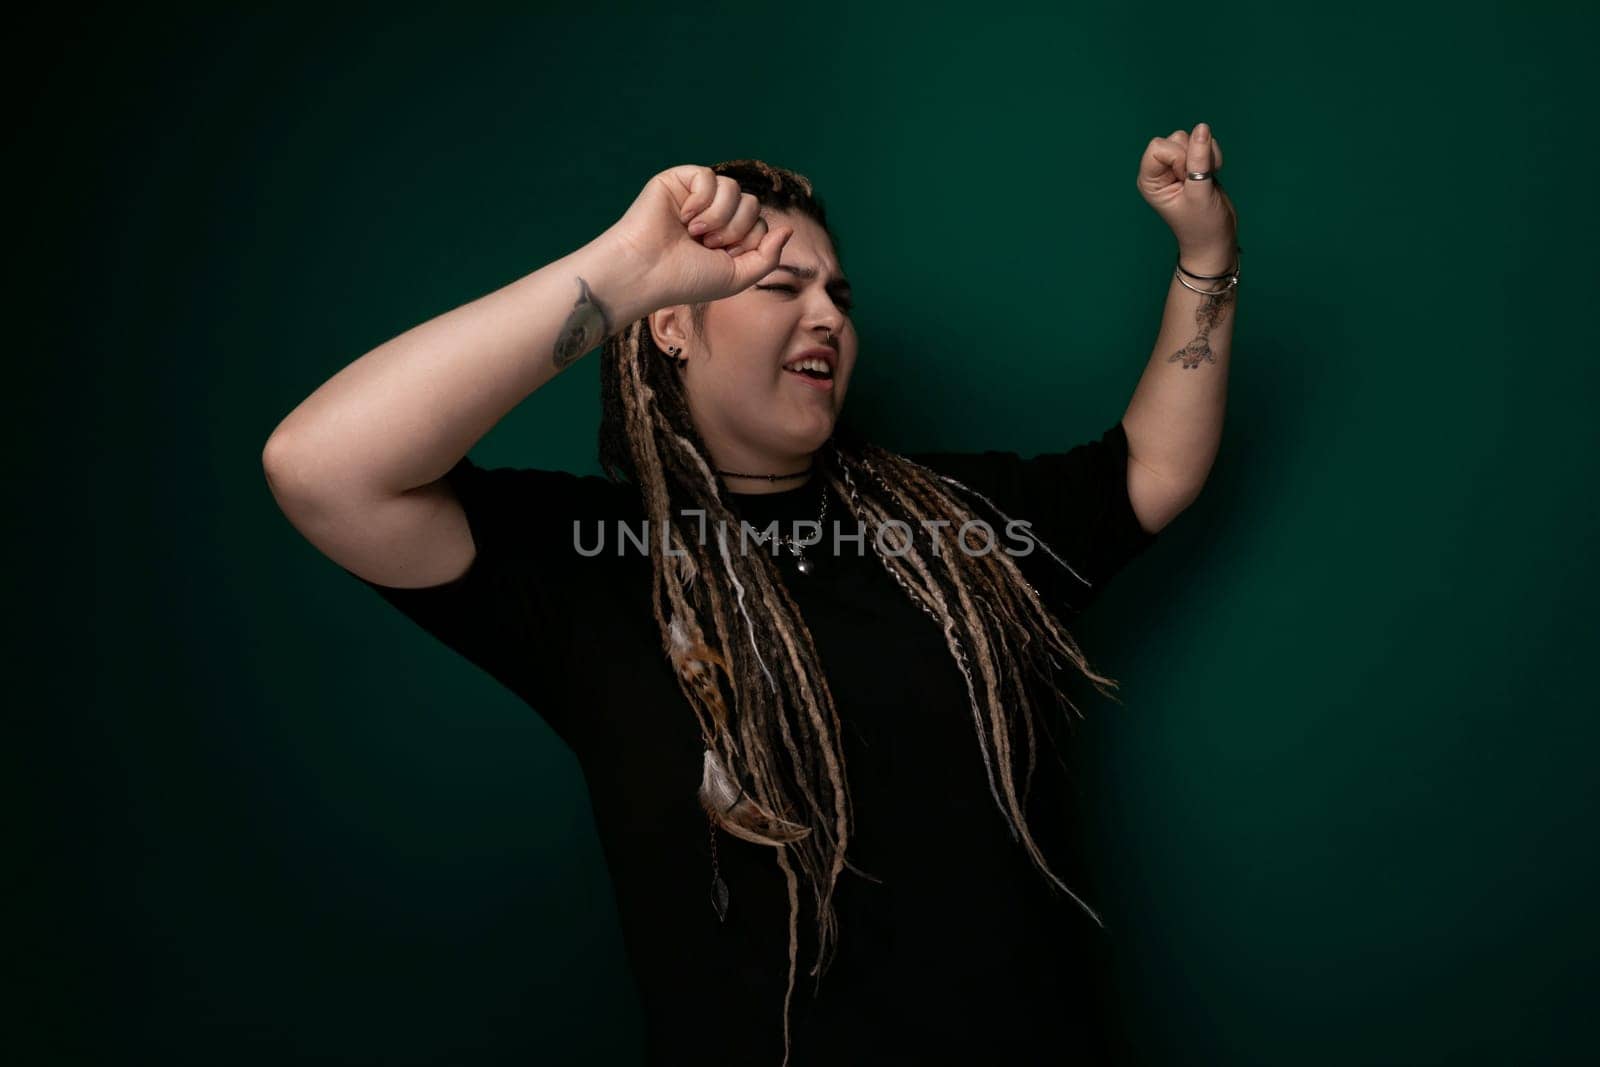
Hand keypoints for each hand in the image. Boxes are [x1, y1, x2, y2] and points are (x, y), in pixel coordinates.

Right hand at [600, 164, 794, 309]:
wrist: (647, 272)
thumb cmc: (686, 279)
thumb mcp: (738, 277)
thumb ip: (768, 256)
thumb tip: (788, 228)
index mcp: (727, 237)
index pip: (760, 225)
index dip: (748, 242)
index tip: (721, 258)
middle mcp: (714, 214)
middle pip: (752, 204)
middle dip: (736, 229)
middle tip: (707, 245)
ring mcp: (696, 196)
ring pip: (734, 189)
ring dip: (719, 216)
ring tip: (695, 233)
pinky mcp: (678, 181)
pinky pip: (709, 176)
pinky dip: (702, 199)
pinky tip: (684, 216)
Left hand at [1136, 122, 1237, 264]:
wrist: (1216, 239)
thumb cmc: (1202, 224)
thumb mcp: (1200, 191)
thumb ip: (1200, 160)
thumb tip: (1202, 128)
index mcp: (1150, 180)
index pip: (1158, 147)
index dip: (1177, 157)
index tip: (1185, 179)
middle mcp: (1160, 171)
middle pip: (1176, 139)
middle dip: (1193, 155)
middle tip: (1197, 182)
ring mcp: (1176, 167)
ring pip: (1192, 138)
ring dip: (1206, 155)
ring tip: (1206, 180)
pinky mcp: (1192, 165)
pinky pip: (1203, 144)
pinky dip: (1212, 155)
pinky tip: (1212, 175)